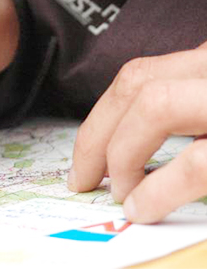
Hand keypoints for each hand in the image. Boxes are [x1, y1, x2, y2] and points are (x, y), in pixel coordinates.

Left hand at [68, 47, 206, 222]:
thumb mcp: (206, 108)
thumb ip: (183, 111)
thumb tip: (125, 143)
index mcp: (205, 64)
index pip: (137, 77)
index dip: (101, 117)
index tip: (85, 156)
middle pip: (135, 85)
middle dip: (96, 135)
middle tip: (80, 179)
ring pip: (155, 105)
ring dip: (123, 154)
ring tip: (118, 193)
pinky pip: (195, 162)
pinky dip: (159, 190)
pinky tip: (143, 209)